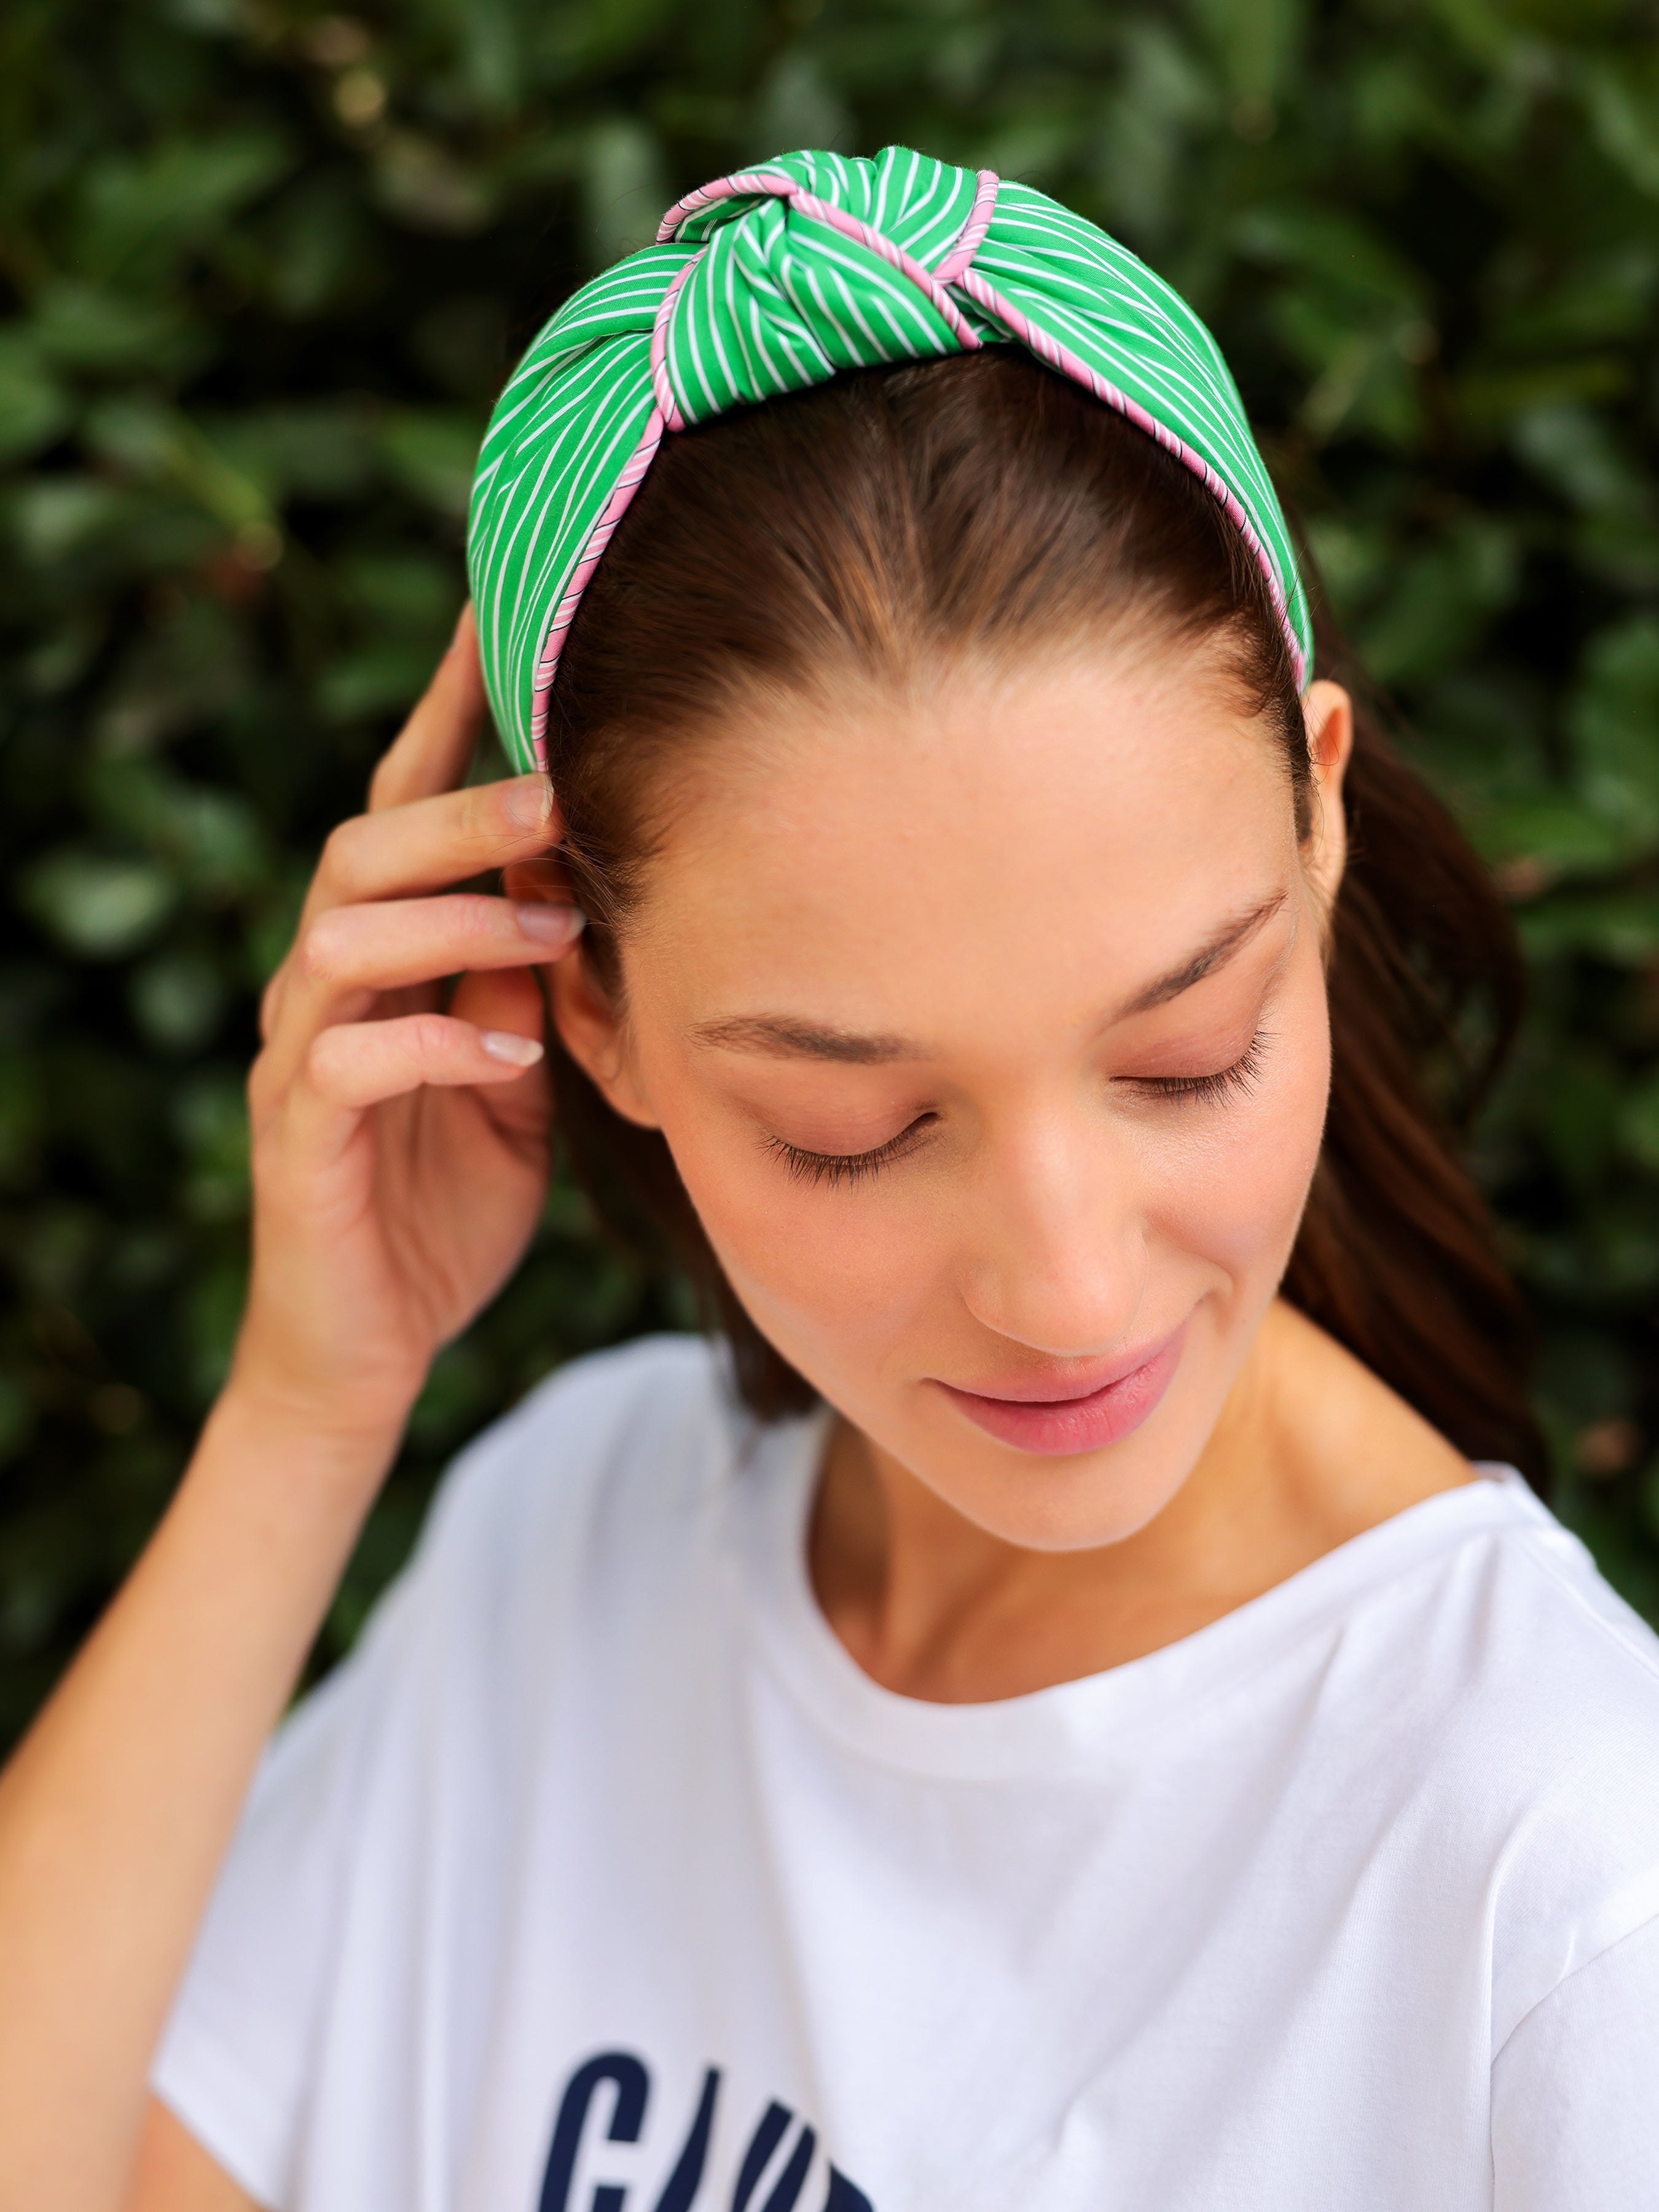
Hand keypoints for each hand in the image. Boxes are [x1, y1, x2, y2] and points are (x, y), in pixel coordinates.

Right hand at [233, 607, 580, 1451]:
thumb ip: (529, 991)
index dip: (442, 714)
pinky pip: (347, 1061)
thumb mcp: (515, 1083)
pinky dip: (435, 1046)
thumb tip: (575, 896)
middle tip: (562, 795)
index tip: (494, 619)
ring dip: (456, 924)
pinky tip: (511, 1059)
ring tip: (551, 936)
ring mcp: (301, 1060)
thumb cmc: (445, 1202)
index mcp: (386, 961)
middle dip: (462, 814)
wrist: (371, 1343)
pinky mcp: (298, 1137)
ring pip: (341, 939)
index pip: (402, 813)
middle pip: (361, 852)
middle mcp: (327, 991)